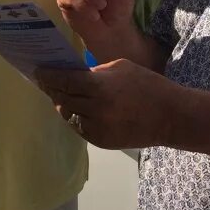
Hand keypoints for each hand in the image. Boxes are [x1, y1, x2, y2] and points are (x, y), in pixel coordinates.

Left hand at [36, 59, 181, 149]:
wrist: (171, 117)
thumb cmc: (147, 85)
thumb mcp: (120, 68)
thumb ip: (95, 73)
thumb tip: (74, 76)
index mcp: (99, 88)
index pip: (64, 81)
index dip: (48, 76)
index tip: (38, 72)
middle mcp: (94, 110)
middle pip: (62, 99)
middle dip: (52, 90)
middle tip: (45, 82)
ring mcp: (96, 128)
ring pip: (68, 115)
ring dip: (62, 104)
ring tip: (59, 95)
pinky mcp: (100, 142)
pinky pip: (79, 128)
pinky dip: (75, 117)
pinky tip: (76, 109)